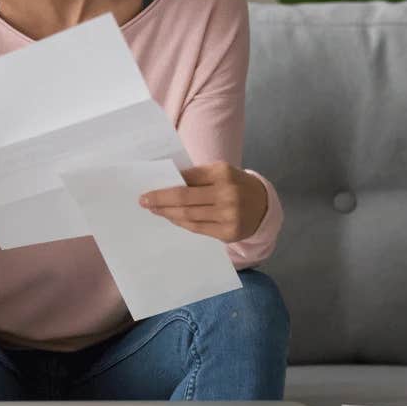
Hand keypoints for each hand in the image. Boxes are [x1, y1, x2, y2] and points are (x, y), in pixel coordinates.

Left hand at [139, 161, 267, 241]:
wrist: (263, 204)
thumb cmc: (233, 184)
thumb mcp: (219, 172)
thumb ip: (196, 176)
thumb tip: (165, 182)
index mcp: (222, 172)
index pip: (187, 177)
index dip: (166, 184)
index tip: (148, 187)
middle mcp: (227, 193)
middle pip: (184, 198)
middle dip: (160, 200)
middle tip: (143, 201)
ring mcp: (229, 215)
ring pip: (188, 215)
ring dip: (167, 213)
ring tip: (154, 210)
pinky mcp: (229, 232)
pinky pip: (197, 228)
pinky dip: (181, 223)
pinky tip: (171, 218)